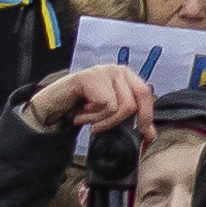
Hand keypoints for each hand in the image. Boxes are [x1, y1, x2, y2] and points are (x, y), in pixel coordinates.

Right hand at [27, 57, 153, 138]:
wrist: (55, 104)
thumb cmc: (83, 106)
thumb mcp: (110, 112)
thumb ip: (130, 119)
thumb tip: (150, 135)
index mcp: (127, 76)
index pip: (145, 94)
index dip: (146, 117)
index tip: (146, 137)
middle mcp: (118, 70)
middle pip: (134, 102)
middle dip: (120, 122)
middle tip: (101, 129)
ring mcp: (104, 71)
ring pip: (120, 107)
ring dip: (101, 122)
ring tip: (88, 120)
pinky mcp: (90, 77)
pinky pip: (104, 105)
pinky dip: (91, 118)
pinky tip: (81, 115)